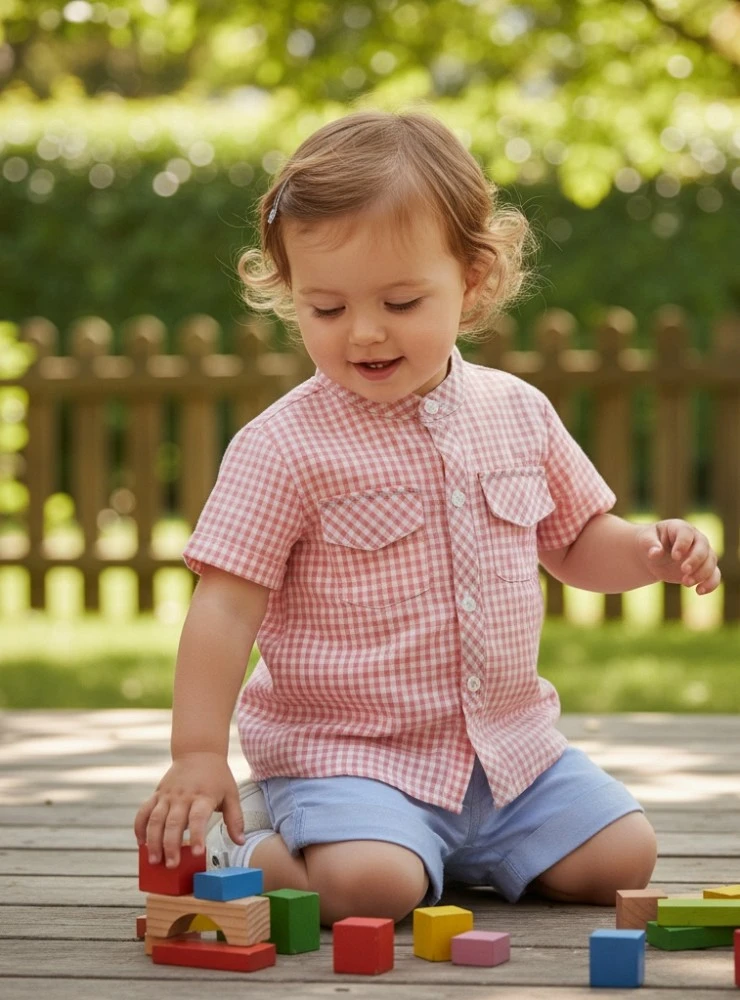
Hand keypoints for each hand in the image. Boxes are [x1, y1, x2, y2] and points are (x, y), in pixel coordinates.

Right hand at [134, 752, 244, 868]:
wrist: (199, 752)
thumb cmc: (217, 777)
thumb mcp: (231, 794)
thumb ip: (235, 819)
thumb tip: (241, 842)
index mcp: (203, 797)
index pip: (198, 818)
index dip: (197, 835)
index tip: (197, 852)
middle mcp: (183, 796)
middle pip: (174, 822)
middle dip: (171, 845)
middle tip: (171, 865)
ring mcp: (168, 795)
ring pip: (156, 819)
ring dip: (153, 840)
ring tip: (153, 860)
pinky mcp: (157, 794)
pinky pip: (144, 811)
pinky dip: (140, 826)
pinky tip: (141, 842)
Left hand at [635, 519, 720, 594]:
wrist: (655, 555)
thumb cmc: (650, 543)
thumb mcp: (645, 540)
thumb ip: (650, 545)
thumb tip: (655, 553)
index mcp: (680, 528)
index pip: (686, 534)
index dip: (683, 544)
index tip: (675, 557)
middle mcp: (695, 539)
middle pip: (703, 548)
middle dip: (695, 560)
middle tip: (684, 570)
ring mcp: (702, 553)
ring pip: (711, 562)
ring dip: (701, 574)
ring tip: (686, 583)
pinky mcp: (704, 568)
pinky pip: (714, 575)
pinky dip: (710, 584)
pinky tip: (699, 591)